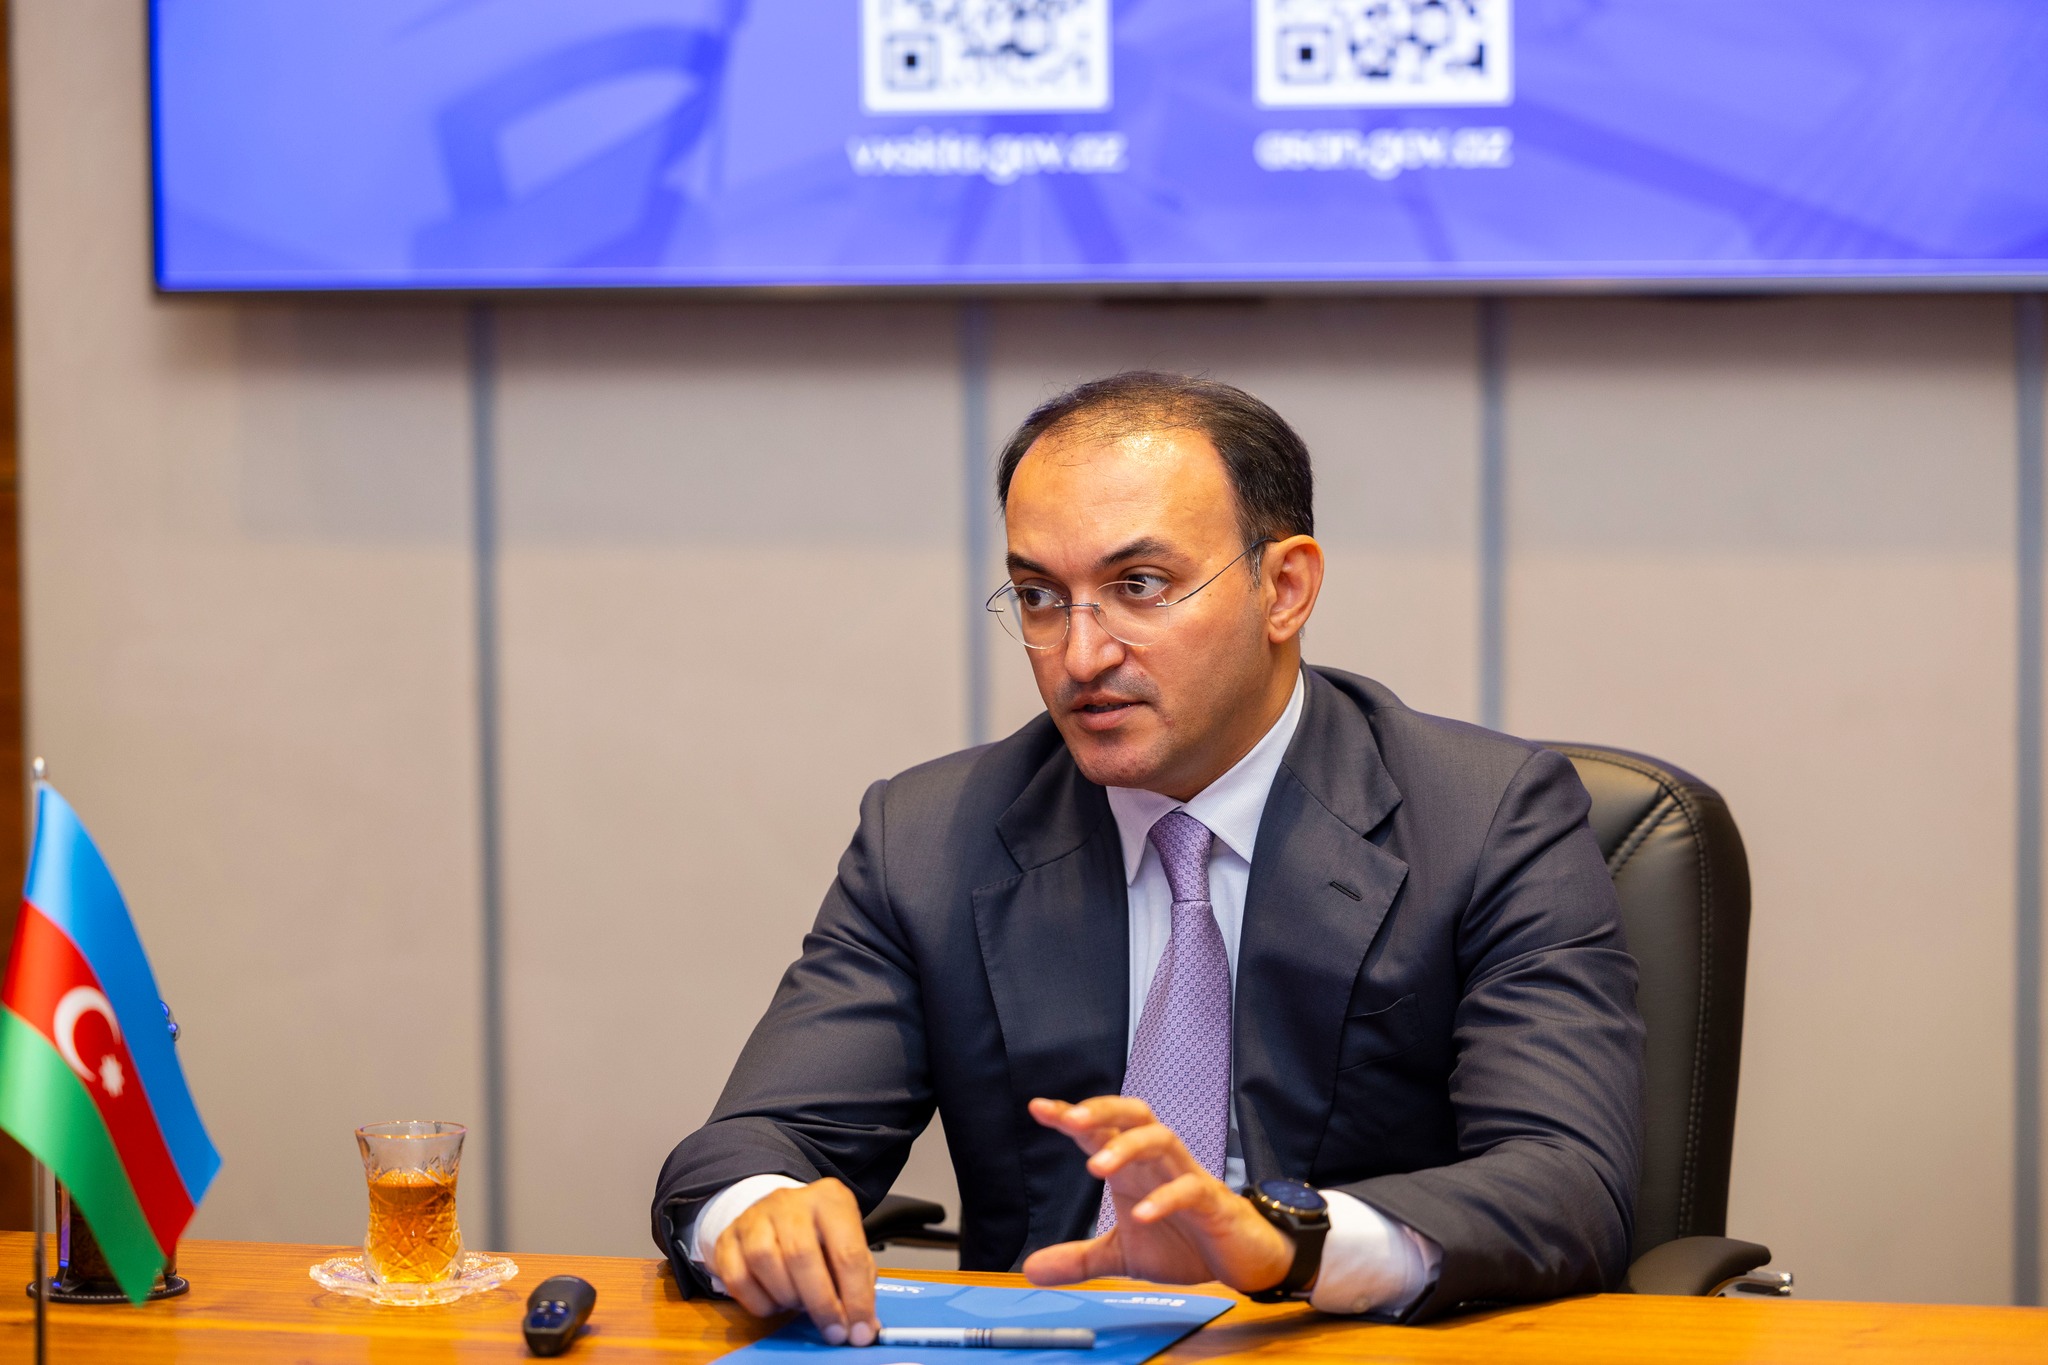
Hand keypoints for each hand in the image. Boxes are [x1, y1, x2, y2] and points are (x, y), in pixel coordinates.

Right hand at [711, 1178, 879, 1344]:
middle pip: (802, 1255)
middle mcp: (790, 1201)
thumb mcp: (847, 1246)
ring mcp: (754, 1216)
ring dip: (786, 1296)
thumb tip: (864, 1327)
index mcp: (830, 1200)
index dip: (856, 1298)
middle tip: (831, 1330)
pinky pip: (737, 1277)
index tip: (859, 1331)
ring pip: (765, 1260)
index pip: (847, 1251)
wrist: (774, 1213)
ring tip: (798, 1303)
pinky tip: (774, 1302)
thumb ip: (859, 1284)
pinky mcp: (728, 1237)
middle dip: (821, 1303)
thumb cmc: (818, 1236)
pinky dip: (757, 1301)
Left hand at [1020, 1097, 1292, 1293]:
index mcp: (1134, 1167)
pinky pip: (1189, 1189)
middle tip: (1070, 1119)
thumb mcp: (1122, 1255)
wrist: (1241, 1261)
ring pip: (1160, 1139)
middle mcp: (1157, 1162)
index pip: (1101, 1131)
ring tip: (1094, 1167)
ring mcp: (1187, 1176)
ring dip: (1128, 1147)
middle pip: (1133, 1115)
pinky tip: (1141, 1215)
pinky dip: (1164, 1199)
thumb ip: (1079, 1258)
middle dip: (1103, 1110)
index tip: (1037, 1107)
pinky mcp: (1212, 1202)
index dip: (1070, 1116)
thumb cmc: (1183, 1244)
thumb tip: (1030, 1268)